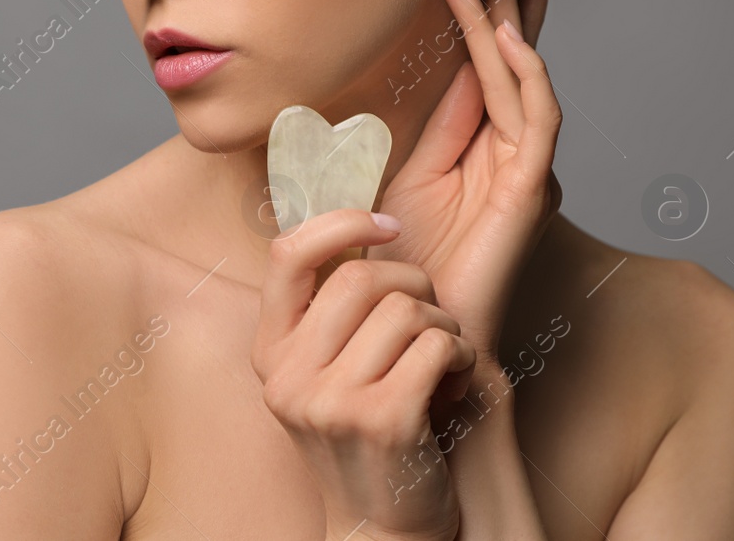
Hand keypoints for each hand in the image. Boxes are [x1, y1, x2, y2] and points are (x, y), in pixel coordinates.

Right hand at [252, 207, 477, 540]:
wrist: (383, 529)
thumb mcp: (323, 376)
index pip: (287, 253)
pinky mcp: (382, 420)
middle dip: (414, 282)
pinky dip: (463, 357)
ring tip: (446, 360)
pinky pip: (438, 345)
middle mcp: (289, 376)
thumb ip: (328, 315)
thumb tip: (361, 227)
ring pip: (406, 310)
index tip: (388, 226)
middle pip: (360, 276)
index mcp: (270, 354)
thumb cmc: (366, 438)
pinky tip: (458, 383)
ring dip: (446, 328)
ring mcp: (331, 401)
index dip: (341, 223)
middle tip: (432, 314)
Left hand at [367, 0, 562, 362]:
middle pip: (505, 58)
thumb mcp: (365, 184)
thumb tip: (336, 92)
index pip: (473, 62)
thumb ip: (364, 139)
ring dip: (506, 23)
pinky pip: (536, 122)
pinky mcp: (526, 192)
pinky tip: (510, 37)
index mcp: (459, 145)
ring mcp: (515, 168)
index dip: (473, 12)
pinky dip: (526, 77)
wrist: (405, 338)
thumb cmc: (384, 272)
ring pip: (520, 78)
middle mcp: (494, 151)